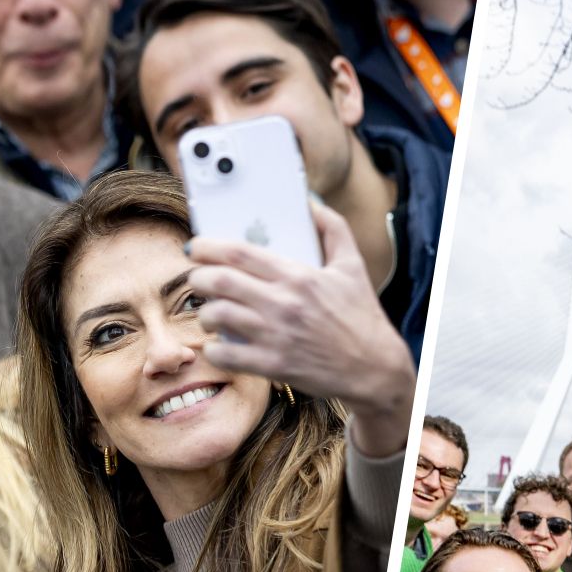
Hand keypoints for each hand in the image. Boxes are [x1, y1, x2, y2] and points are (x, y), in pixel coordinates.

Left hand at [186, 201, 414, 455]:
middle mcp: (283, 303)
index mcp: (298, 276)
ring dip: (204, 313)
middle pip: (219, 281)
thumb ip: (333, 229)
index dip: (208, 246)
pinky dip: (215, 348)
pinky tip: (220, 344)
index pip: (239, 252)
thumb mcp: (353, 267)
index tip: (196, 247)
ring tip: (210, 312)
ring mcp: (276, 336)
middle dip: (199, 278)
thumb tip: (311, 203)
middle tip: (199, 280)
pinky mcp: (273, 365)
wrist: (375, 368)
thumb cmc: (362, 317)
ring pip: (216, 316)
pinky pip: (225, 354)